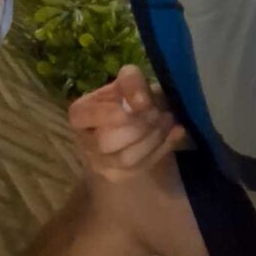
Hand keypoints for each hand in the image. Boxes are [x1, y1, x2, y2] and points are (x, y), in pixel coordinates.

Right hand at [69, 65, 186, 182]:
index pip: (83, 116)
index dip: (110, 113)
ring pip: (125, 159)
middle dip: (138, 127)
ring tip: (168, 120)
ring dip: (152, 138)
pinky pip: (141, 167)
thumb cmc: (131, 96)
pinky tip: (176, 133)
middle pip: (106, 142)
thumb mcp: (130, 79)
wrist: (143, 117)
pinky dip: (162, 149)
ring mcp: (100, 163)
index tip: (141, 104)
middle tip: (159, 112)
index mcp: (80, 113)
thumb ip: (132, 81)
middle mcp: (85, 141)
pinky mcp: (119, 175)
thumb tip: (140, 103)